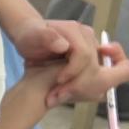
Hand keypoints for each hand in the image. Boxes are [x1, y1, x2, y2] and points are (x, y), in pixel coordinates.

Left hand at [11, 19, 128, 106]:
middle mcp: (87, 38)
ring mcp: (91, 50)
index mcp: (75, 30)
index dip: (73, 70)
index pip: (85, 54)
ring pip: (98, 75)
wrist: (31, 38)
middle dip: (78, 84)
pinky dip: (81, 90)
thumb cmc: (30, 36)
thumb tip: (64, 45)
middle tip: (56, 96)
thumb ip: (45, 37)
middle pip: (94, 67)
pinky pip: (95, 79)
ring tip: (56, 97)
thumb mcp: (31, 36)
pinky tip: (64, 95)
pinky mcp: (91, 61)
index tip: (58, 80)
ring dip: (79, 90)